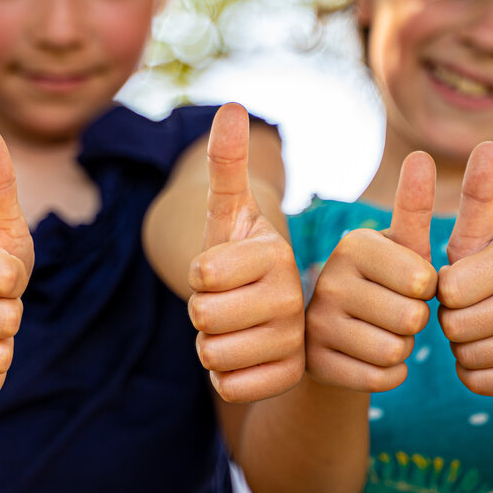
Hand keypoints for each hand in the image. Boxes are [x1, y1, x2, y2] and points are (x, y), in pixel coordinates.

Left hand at [188, 103, 304, 402]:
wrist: (266, 312)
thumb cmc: (239, 256)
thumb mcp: (229, 211)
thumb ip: (227, 162)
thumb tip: (231, 107)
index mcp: (274, 255)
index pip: (201, 275)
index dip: (198, 275)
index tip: (220, 270)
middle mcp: (293, 298)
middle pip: (203, 317)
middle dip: (200, 312)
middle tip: (225, 302)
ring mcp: (294, 342)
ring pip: (212, 355)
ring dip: (211, 345)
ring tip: (234, 328)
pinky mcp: (287, 380)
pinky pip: (228, 385)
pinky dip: (225, 376)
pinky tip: (244, 358)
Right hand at [304, 151, 438, 391]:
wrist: (338, 331)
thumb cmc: (387, 282)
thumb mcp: (403, 247)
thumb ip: (416, 207)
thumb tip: (421, 155)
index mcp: (354, 245)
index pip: (422, 280)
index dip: (428, 289)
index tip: (412, 282)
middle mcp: (329, 280)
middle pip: (411, 319)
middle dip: (415, 320)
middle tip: (395, 311)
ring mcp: (318, 323)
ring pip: (396, 351)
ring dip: (402, 348)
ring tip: (382, 332)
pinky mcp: (317, 364)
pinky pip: (382, 377)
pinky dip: (390, 373)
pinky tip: (371, 357)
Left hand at [438, 141, 492, 395]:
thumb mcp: (482, 236)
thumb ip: (478, 195)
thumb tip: (489, 143)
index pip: (449, 290)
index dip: (443, 290)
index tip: (458, 281)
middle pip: (456, 326)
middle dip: (450, 319)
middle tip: (468, 309)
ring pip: (467, 357)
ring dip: (461, 347)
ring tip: (479, 328)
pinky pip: (480, 382)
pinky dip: (474, 372)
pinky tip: (489, 352)